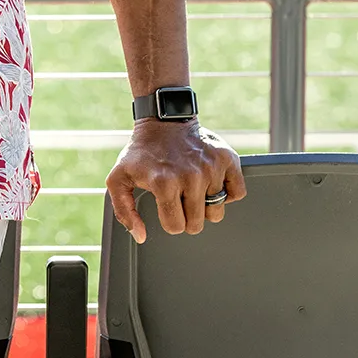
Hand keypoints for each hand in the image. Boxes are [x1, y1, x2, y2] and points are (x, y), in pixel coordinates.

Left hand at [106, 119, 245, 242]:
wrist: (163, 122)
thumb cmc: (141, 153)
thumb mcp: (119, 178)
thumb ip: (124, 210)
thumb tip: (140, 236)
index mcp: (164, 183)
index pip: (175, 226)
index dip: (169, 220)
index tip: (165, 206)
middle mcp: (190, 176)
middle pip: (198, 223)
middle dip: (187, 216)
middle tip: (179, 198)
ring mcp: (211, 167)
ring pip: (217, 212)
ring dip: (205, 205)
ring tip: (192, 187)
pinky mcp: (228, 159)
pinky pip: (237, 193)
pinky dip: (227, 193)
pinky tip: (211, 183)